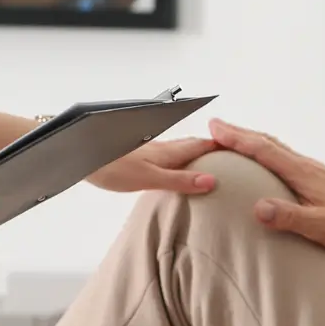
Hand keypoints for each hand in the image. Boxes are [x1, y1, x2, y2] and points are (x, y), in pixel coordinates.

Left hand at [88, 136, 220, 194]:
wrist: (79, 154)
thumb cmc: (111, 166)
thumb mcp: (149, 178)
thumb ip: (180, 181)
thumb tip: (212, 181)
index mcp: (169, 152)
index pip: (203, 144)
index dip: (224, 145)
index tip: (245, 147)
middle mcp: (161, 147)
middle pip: (193, 144)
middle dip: (213, 148)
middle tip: (233, 153)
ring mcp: (148, 150)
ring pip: (179, 148)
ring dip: (196, 152)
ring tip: (209, 160)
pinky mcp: (136, 155)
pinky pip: (167, 155)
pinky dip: (179, 159)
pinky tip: (174, 166)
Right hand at [208, 119, 324, 260]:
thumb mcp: (322, 228)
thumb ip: (290, 218)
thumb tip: (257, 209)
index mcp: (304, 173)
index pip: (263, 150)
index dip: (236, 138)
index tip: (213, 127)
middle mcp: (309, 166)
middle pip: (268, 143)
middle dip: (240, 133)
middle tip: (215, 125)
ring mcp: (316, 172)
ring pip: (278, 149)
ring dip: (253, 141)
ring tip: (234, 138)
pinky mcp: (322, 180)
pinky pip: (287, 159)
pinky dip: (269, 153)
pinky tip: (269, 162)